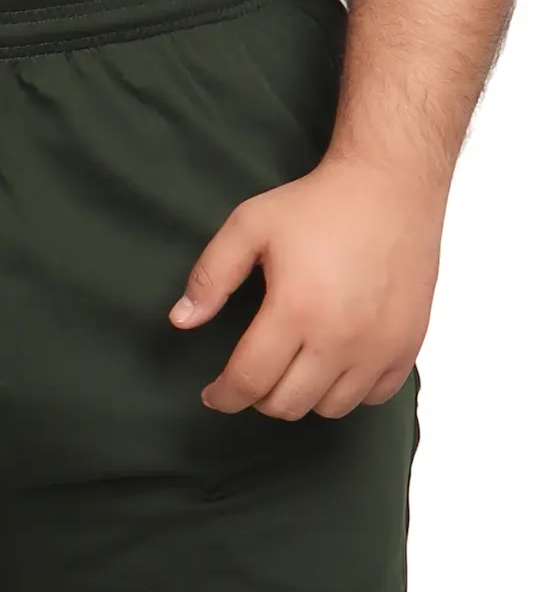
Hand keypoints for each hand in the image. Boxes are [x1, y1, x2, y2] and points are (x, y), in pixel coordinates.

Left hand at [169, 155, 445, 418]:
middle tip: (252, 373)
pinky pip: (373, 397)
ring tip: (292, 368)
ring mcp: (380, 345)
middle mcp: (341, 337)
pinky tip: (334, 366)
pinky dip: (348, 390)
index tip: (213, 395)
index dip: (224, 396)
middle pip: (287, 404)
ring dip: (303, 396)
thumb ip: (210, 277)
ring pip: (330, 408)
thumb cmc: (318, 204)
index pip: (250, 381)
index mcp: (296, 310)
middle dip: (258, 397)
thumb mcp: (248, 226)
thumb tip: (181, 321)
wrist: (391, 183)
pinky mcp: (409, 344)